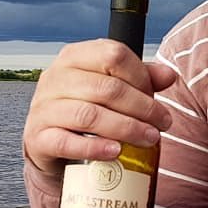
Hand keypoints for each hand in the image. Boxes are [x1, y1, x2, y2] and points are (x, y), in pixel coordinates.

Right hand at [23, 39, 176, 175]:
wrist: (52, 143)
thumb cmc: (88, 108)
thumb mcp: (113, 87)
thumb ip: (141, 78)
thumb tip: (169, 75)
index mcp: (75, 57)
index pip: (113, 55)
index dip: (141, 77)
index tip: (157, 98)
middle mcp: (55, 78)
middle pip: (106, 88)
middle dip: (142, 107)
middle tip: (163, 124)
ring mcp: (43, 108)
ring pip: (89, 115)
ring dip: (126, 128)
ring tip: (149, 139)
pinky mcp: (38, 137)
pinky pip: (66, 142)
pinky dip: (94, 148)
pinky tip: (116, 151)